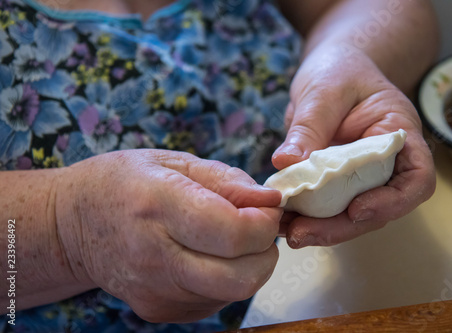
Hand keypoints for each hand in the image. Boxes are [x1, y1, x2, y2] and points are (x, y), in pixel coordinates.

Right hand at [55, 149, 282, 322]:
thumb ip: (228, 180)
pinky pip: (215, 302)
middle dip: (265, 251)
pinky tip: (205, 256)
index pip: (234, 232)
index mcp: (157, 205)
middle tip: (256, 227)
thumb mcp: (173, 162)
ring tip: (229, 239)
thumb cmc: (124, 183)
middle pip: (242, 276)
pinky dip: (225, 279)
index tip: (266, 207)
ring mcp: (155, 291)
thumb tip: (271, 200)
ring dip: (249, 266)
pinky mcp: (157, 310)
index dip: (265, 222)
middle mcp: (154, 256)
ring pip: (234, 293)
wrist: (72, 225)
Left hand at [273, 46, 435, 248]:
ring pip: (351, 214)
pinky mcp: (338, 182)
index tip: (357, 210)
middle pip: (379, 207)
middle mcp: (386, 162)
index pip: (417, 177)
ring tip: (286, 232)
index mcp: (399, 134)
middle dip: (341, 227)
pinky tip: (283, 219)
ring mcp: (362, 175)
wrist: (331, 69)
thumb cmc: (338, 70)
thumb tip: (286, 163)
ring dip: (320, 228)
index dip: (393, 201)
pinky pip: (328, 206)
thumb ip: (309, 126)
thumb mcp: (324, 90)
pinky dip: (307, 216)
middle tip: (301, 234)